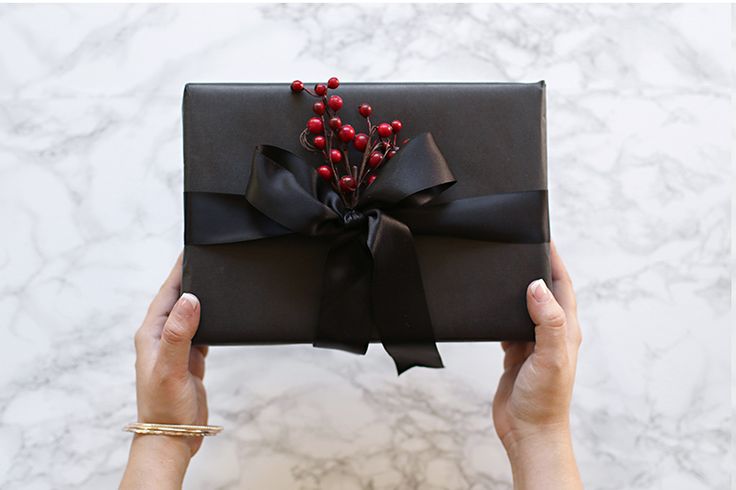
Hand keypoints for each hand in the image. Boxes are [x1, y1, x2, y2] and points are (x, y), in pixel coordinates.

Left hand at [121, 254, 207, 489]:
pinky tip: (220, 316)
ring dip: (201, 298)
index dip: (178, 271)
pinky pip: (201, 330)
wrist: (173, 436)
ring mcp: (176, 347)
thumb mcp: (170, 367)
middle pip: (178, 299)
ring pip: (190, 314)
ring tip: (216, 281)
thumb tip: (191, 299)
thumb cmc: (164, 407)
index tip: (191, 251)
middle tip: (208, 259)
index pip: (167, 293)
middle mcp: (162, 337)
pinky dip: (210, 320)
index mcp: (151, 334)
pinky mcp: (190, 358)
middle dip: (192, 279)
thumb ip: (179, 333)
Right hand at [492, 242, 582, 488]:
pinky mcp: (515, 354)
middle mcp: (551, 333)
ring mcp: (533, 343)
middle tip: (519, 247)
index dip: (554, 261)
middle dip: (534, 269)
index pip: (562, 286)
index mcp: (566, 330)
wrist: (528, 432)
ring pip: (524, 307)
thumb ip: (548, 322)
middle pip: (544, 292)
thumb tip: (536, 287)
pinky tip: (490, 309)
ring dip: (516, 290)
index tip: (543, 238)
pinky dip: (500, 314)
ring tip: (502, 271)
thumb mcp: (550, 358)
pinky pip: (508, 326)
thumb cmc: (544, 401)